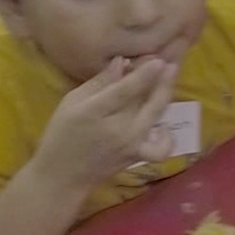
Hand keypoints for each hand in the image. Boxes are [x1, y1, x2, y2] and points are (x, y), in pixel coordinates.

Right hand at [32, 56, 179, 191]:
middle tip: (172, 62)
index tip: (158, 58)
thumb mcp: (71, 102)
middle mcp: (118, 129)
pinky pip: (162, 147)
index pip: (126, 91)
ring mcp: (132, 144)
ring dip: (166, 95)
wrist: (63, 175)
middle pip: (149, 102)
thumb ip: (99, 82)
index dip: (145, 74)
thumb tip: (122, 61)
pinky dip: (167, 136)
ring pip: (157, 116)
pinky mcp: (139, 156)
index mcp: (95, 112)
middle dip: (164, 80)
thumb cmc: (62, 133)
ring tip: (168, 79)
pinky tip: (162, 124)